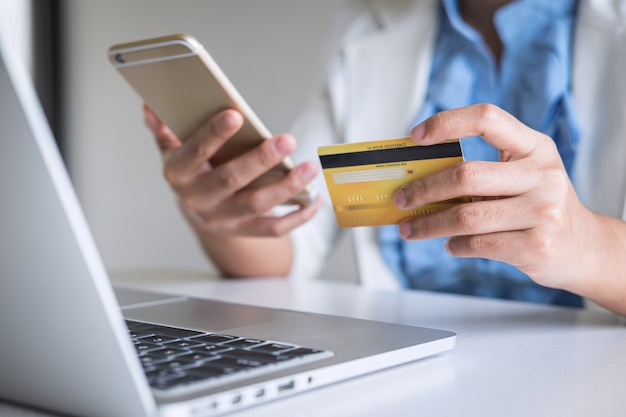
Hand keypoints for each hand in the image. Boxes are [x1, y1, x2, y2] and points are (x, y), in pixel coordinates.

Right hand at [143, 105, 321, 237]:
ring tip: (309, 167)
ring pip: (256, 204)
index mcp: (178, 174)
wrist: (198, 210)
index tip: (235, 114)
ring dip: (286, 187)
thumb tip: (151, 105)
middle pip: (230, 180)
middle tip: (287, 140)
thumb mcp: (173, 148)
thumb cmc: (191, 169)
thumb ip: (165, 129)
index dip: (212, 134)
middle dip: (260, 160)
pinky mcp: (243, 231)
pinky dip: (298, 216)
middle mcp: (198, 200)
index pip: (193, 152)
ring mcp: (222, 219)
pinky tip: (316, 199)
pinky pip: (273, 229)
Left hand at [394, 103, 598, 291]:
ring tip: (410, 229)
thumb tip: (418, 178)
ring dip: (428, 224)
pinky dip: (454, 245)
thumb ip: (482, 172)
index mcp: (536, 147)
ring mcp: (543, 211)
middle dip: (423, 188)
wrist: (583, 249)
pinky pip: (477, 244)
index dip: (447, 123)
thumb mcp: (523, 177)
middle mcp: (542, 174)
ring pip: (466, 216)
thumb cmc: (538, 207)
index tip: (415, 137)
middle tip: (401, 199)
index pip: (487, 118)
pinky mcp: (536, 246)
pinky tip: (450, 244)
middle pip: (465, 174)